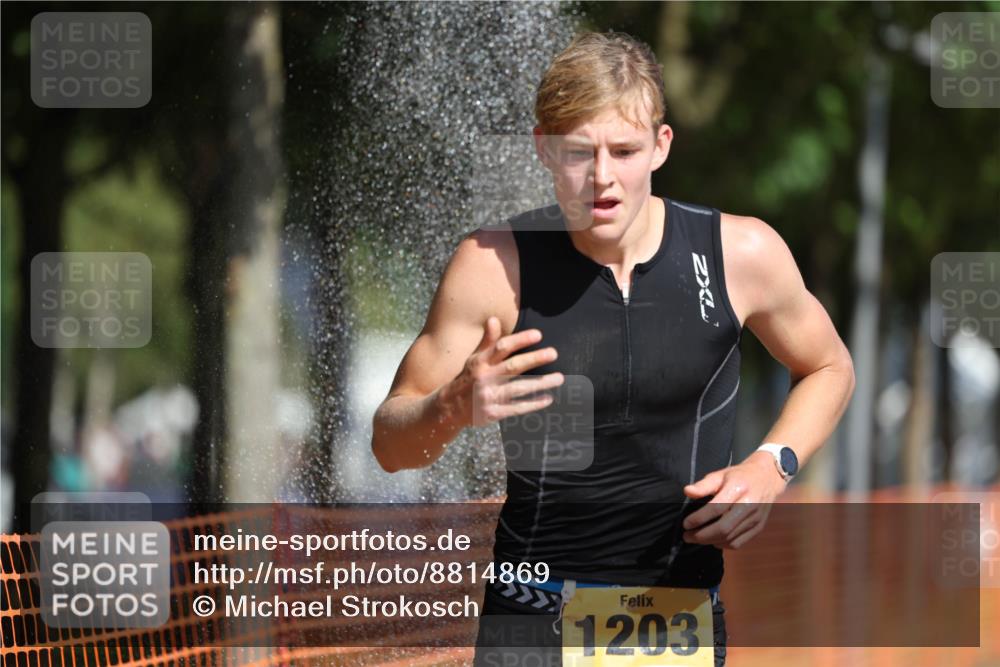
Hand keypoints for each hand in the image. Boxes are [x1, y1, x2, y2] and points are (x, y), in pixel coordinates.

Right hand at [439, 316, 563, 427]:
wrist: (449, 408)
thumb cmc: (467, 379)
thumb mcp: (473, 358)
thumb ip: (487, 341)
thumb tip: (494, 319)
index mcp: (480, 362)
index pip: (502, 347)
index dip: (520, 340)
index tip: (538, 335)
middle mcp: (484, 378)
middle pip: (513, 366)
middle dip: (534, 359)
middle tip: (553, 353)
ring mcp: (488, 396)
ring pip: (518, 388)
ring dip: (540, 383)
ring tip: (559, 378)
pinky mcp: (492, 413)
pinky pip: (516, 408)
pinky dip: (533, 404)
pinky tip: (547, 398)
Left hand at [680, 451, 787, 549]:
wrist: (767, 478)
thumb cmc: (739, 476)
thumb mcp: (721, 474)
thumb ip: (704, 485)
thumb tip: (687, 491)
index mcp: (738, 488)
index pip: (716, 508)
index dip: (698, 519)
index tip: (685, 524)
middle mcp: (749, 505)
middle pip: (723, 528)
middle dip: (701, 536)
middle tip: (687, 536)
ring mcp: (756, 518)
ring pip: (730, 538)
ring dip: (710, 541)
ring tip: (696, 538)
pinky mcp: (758, 528)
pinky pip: (738, 543)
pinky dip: (723, 545)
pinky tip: (713, 540)